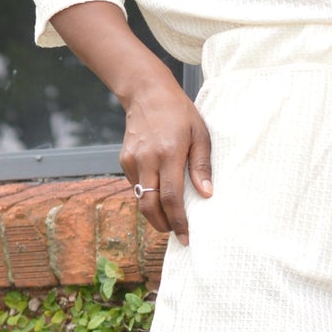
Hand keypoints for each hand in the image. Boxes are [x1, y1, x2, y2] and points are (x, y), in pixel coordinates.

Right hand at [119, 72, 211, 244]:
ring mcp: (132, 161)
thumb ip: (202, 165)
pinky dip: (148, 196)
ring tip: (171, 218)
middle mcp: (147, 160)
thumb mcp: (200, 134)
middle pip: (150, 206)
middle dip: (163, 225)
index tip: (186, 237)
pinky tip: (160, 195)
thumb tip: (206, 194)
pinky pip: (136, 186)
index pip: (171, 198)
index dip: (178, 221)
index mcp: (169, 154)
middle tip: (177, 233)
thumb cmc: (180, 113)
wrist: (147, 93)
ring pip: (140, 199)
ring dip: (155, 213)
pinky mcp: (124, 160)